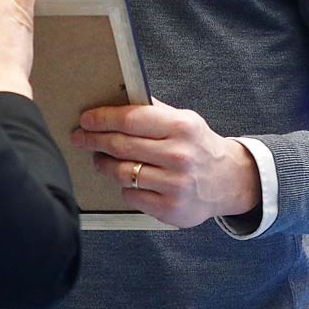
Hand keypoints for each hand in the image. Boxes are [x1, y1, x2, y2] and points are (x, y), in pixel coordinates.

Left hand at [70, 97, 260, 228]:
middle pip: (121, 146)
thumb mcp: (184, 120)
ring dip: (103, 164)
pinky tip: (127, 179)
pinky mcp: (171, 209)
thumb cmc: (198, 146)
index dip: (102, 118)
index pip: (131, 120)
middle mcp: (179, 155)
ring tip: (99, 159)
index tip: (86, 119)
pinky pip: (131, 195)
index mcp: (181, 127)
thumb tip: (117, 99)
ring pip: (122, 173)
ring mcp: (175, 185)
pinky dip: (124, 187)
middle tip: (80, 137)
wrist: (228, 180)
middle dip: (94, 140)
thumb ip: (153, 111)